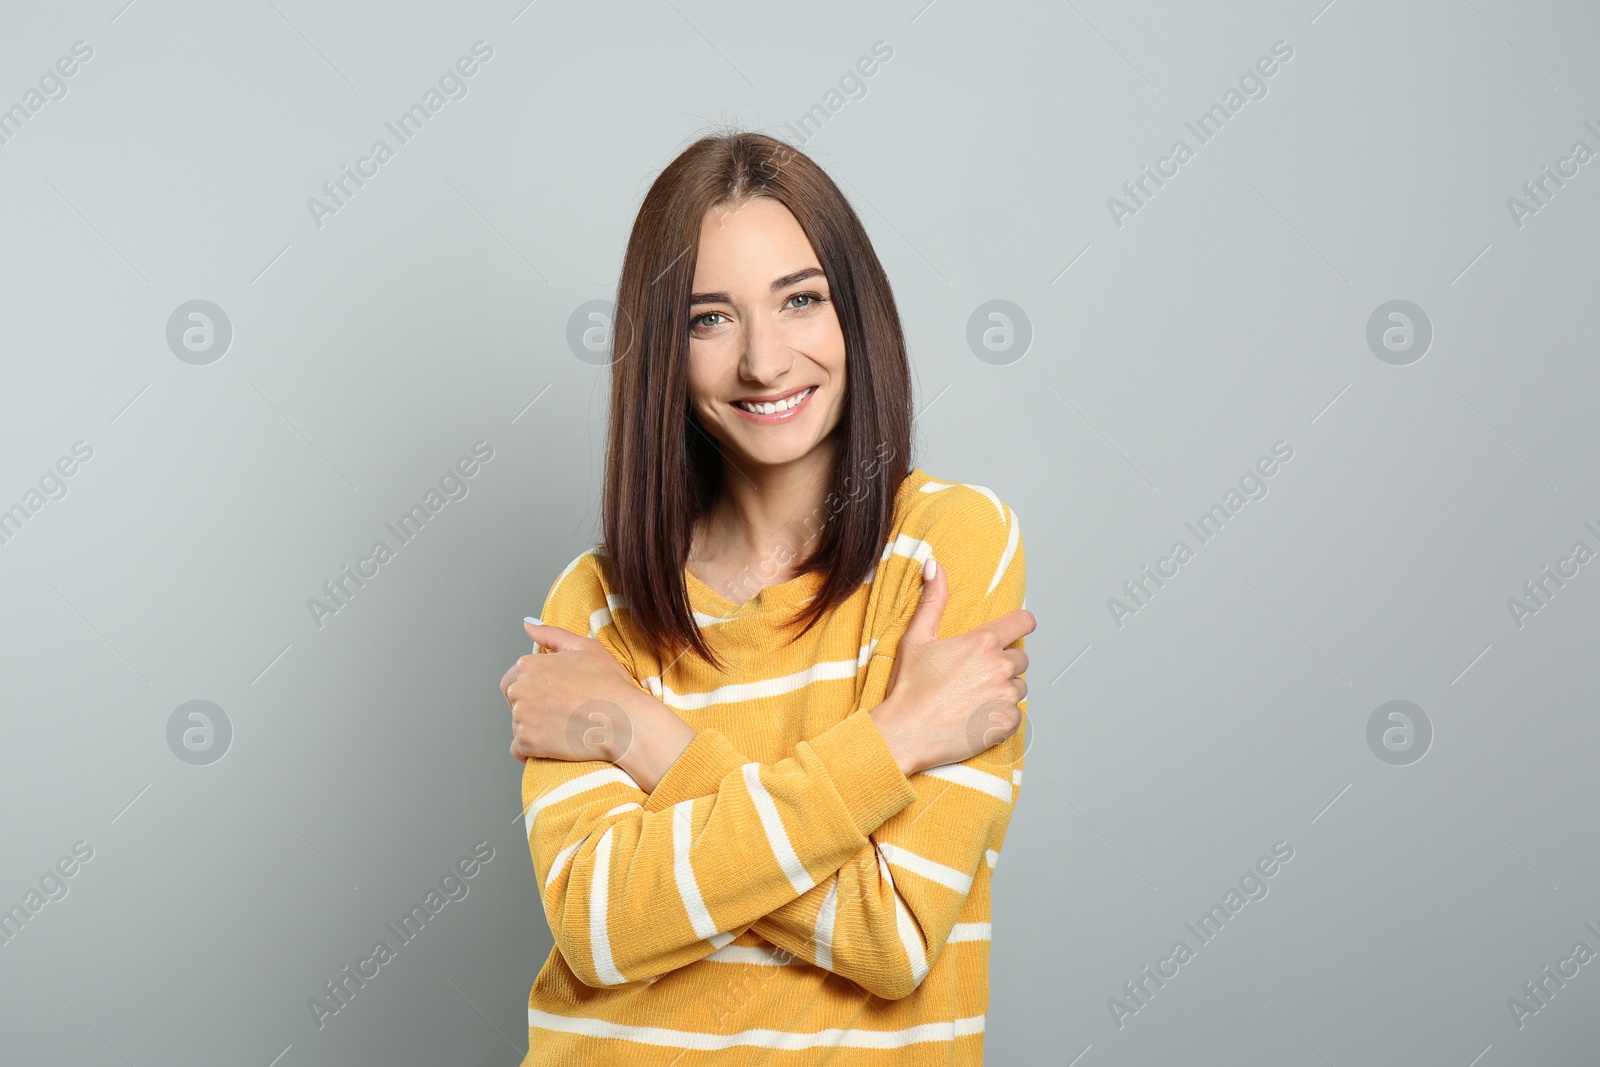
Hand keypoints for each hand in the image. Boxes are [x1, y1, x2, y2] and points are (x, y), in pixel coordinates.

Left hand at [502, 620, 643, 763]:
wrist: (624, 721)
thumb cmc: (609, 684)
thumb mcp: (585, 647)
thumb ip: (551, 634)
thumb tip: (527, 623)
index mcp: (529, 665)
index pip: (514, 678)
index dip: (535, 686)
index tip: (555, 694)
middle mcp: (519, 689)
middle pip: (514, 701)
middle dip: (531, 706)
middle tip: (560, 711)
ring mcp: (521, 717)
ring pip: (518, 725)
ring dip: (534, 727)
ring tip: (563, 726)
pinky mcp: (527, 742)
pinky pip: (519, 749)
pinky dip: (532, 749)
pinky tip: (554, 743)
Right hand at [869, 557, 1034, 776]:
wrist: (906, 733)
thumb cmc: (909, 687)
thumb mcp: (917, 637)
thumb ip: (933, 599)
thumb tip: (934, 565)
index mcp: (982, 643)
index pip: (1023, 622)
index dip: (1021, 624)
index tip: (1016, 629)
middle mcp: (999, 667)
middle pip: (1021, 658)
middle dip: (1004, 663)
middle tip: (975, 675)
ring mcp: (1006, 696)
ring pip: (1019, 686)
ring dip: (1004, 689)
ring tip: (973, 697)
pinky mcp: (1007, 723)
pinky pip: (1016, 713)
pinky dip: (1001, 714)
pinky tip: (977, 715)